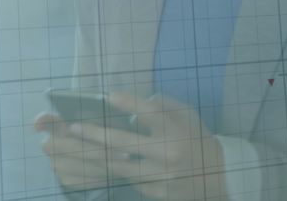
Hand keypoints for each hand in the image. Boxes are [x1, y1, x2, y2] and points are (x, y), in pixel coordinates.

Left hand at [36, 93, 225, 199]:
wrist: (219, 176)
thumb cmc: (196, 138)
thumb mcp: (186, 114)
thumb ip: (159, 105)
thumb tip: (125, 102)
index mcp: (176, 130)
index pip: (150, 113)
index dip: (129, 104)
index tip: (109, 96)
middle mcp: (167, 154)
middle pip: (125, 144)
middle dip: (93, 135)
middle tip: (70, 127)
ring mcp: (159, 177)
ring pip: (117, 167)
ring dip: (90, 157)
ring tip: (67, 148)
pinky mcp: (154, 193)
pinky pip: (125, 180)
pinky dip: (107, 170)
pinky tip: (86, 164)